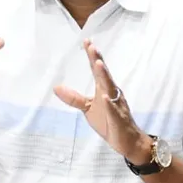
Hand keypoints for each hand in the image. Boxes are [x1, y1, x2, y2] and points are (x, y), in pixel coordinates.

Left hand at [53, 40, 151, 163]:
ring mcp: (116, 105)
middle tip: (92, 46)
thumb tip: (56, 87)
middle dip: (98, 60)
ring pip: (110, 88)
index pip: (97, 70)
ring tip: (98, 64)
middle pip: (104, 74)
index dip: (92, 56)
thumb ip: (74, 98)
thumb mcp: (87, 108)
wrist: (126, 141)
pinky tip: (105, 97)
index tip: (86, 41)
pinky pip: (113, 110)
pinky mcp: (118, 119)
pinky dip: (109, 104)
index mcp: (104, 88)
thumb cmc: (108, 121)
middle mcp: (112, 92)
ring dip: (104, 76)